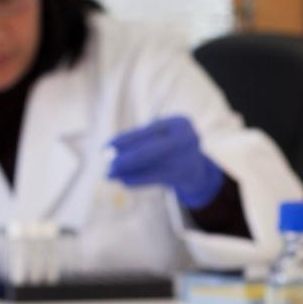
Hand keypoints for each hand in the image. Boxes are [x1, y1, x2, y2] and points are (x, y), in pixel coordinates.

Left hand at [106, 115, 224, 209]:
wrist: (196, 169)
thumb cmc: (169, 146)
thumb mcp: (159, 137)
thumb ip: (138, 142)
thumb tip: (109, 152)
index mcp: (179, 122)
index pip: (148, 131)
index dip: (125, 139)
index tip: (106, 146)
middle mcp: (186, 139)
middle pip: (151, 149)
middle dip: (126, 157)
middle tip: (108, 163)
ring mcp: (187, 158)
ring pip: (151, 166)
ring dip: (128, 171)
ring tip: (110, 174)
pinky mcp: (183, 175)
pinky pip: (155, 178)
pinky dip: (138, 179)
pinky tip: (124, 181)